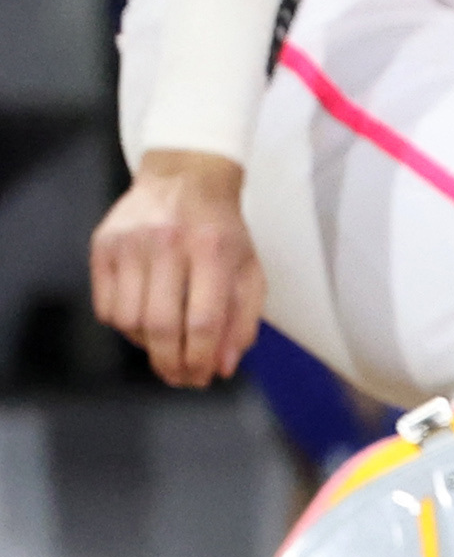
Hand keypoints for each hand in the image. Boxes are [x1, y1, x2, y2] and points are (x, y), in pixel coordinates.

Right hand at [94, 151, 263, 388]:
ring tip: (166, 344)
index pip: (204, 321)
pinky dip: (124, 326)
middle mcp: (167, 244)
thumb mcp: (249, 268)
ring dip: (148, 346)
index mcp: (212, 249)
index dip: (202, 359)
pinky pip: (105, 307)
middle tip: (180, 378)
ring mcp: (130, 244)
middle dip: (171, 363)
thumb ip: (243, 319)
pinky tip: (144, 321)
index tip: (202, 378)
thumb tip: (223, 367)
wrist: (186, 178)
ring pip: (129, 321)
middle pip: (162, 326)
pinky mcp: (102, 246)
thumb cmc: (222, 231)